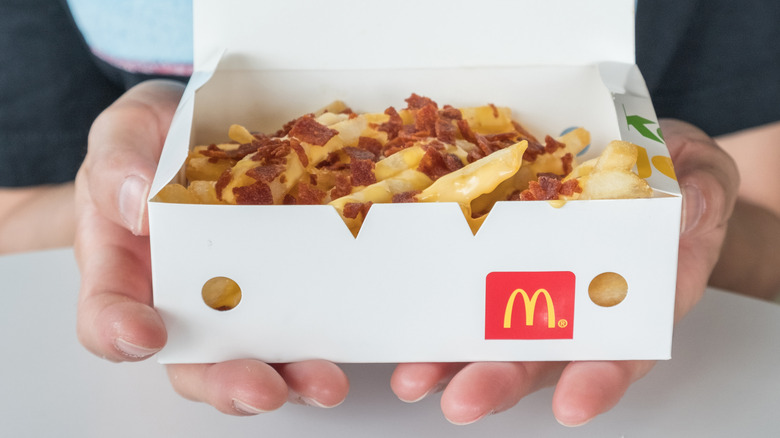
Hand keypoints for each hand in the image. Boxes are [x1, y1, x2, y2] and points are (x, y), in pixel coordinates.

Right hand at [74, 80, 348, 413]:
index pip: (108, 317)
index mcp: (126, 269)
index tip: (147, 335)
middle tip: (263, 389)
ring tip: (324, 383)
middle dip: (229, 383)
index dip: (120, 334)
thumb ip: (117, 162)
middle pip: (195, 363)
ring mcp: (239, 299)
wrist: (213, 127)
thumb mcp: (127, 131)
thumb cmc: (156, 140)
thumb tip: (135, 204)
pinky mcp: (288, 286)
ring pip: (257, 356)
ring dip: (291, 377)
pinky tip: (356, 336)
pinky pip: (306, 319)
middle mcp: (183, 299)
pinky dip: (331, 336)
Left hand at [390, 119, 738, 425]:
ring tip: (413, 378)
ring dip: (450, 360)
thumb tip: (690, 207)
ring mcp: (530, 281)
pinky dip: (431, 304)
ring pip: (490, 333)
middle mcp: (578, 303)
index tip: (572, 404)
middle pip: (541, 356)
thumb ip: (705, 191)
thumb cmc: (673, 172)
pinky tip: (402, 319)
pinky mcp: (493, 253)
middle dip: (501, 381)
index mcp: (637, 295)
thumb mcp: (704, 171)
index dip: (597, 379)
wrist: (630, 149)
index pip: (623, 349)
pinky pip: (461, 284)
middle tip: (464, 400)